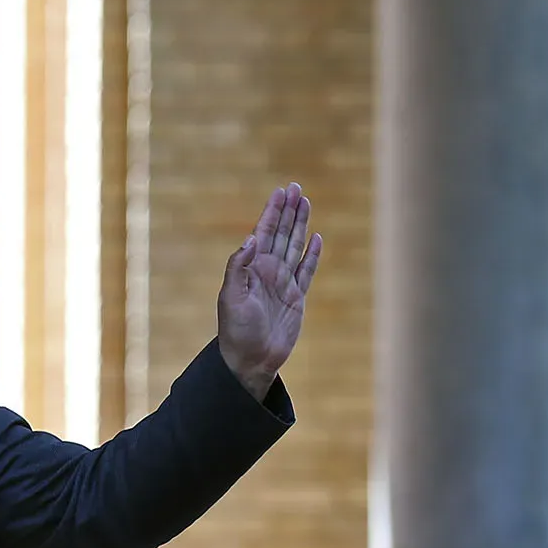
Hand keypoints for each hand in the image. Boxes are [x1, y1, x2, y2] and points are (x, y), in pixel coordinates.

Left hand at [217, 182, 322, 401]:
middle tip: (295, 187)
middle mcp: (268, 272)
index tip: (280, 191)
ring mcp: (283, 283)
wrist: (250, 360)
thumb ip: (238, 267)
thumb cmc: (236, 332)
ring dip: (300, 224)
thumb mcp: (231, 298)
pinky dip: (312, 254)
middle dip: (288, 211)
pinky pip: (307, 270)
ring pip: (295, 246)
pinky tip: (317, 238)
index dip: (272, 212)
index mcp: (251, 268)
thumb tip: (252, 239)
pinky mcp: (296, 298)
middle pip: (281, 233)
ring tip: (306, 202)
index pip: (263, 232)